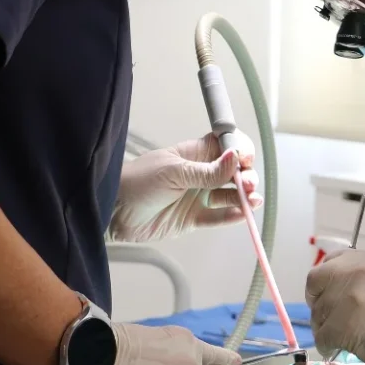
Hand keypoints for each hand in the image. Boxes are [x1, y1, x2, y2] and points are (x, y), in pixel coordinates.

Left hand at [108, 135, 261, 242]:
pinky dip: (232, 216)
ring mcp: (198, 196)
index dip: (239, 150)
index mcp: (195, 154)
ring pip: (229, 195)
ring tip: (251, 201)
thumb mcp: (173, 172)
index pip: (226, 146)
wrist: (113, 212)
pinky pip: (218, 216)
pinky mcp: (194, 218)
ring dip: (244, 197)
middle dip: (246, 176)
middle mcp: (201, 174)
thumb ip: (206, 171)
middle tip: (247, 184)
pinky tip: (242, 214)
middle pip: (233, 172)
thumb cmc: (137, 182)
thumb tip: (235, 158)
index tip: (245, 158)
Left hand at [305, 249, 364, 364]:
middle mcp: (358, 269)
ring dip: (326, 329)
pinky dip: (328, 347)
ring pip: (319, 313)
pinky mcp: (347, 323)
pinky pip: (323, 337)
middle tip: (329, 322)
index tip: (330, 299)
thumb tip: (337, 296)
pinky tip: (342, 350)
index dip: (326, 282)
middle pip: (316, 281)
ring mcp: (352, 295)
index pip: (331, 261)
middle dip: (318, 303)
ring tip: (343, 340)